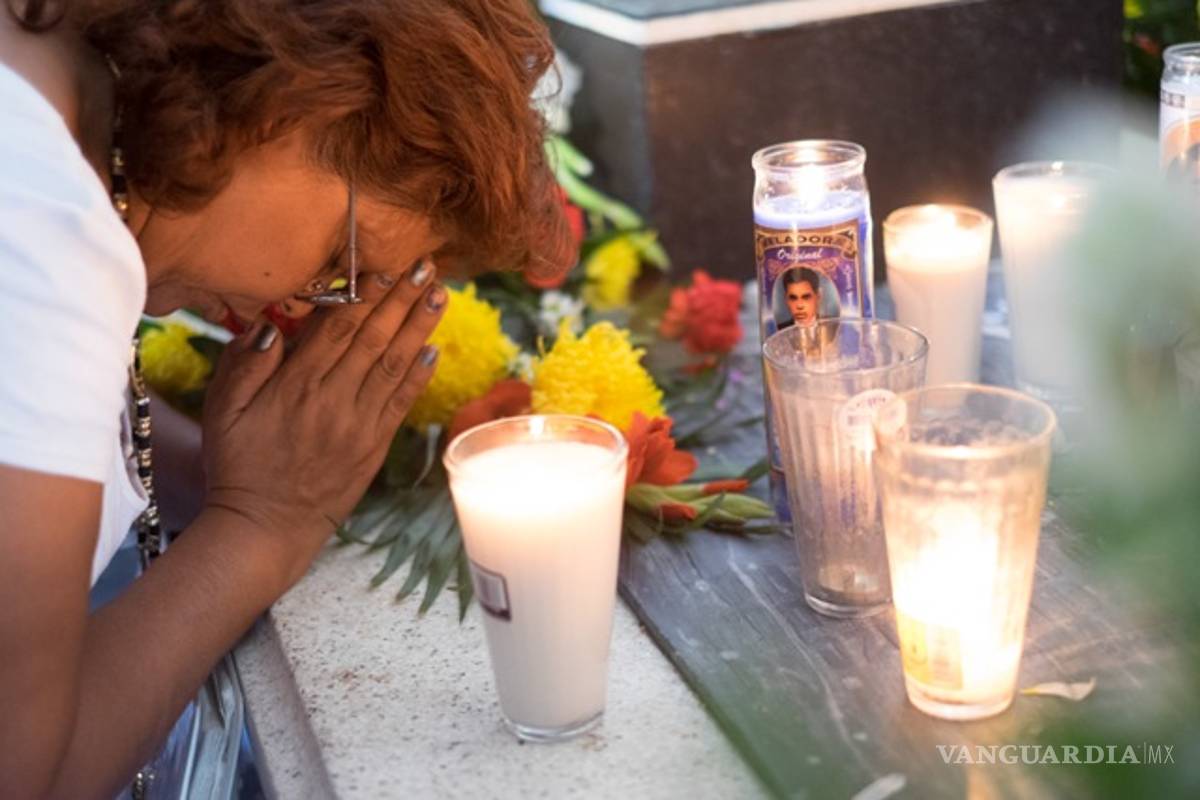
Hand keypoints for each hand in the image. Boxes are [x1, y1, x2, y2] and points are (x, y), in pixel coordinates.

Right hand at [200, 261, 444, 584]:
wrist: (265, 526)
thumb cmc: (238, 464)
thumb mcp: (223, 411)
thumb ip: (245, 365)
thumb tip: (272, 325)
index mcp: (296, 385)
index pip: (339, 327)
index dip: (366, 292)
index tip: (386, 264)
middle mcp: (334, 399)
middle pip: (374, 338)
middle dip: (402, 298)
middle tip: (427, 265)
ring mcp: (358, 423)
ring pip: (394, 364)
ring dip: (420, 327)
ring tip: (440, 295)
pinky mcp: (373, 445)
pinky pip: (400, 402)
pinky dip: (419, 374)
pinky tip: (434, 349)